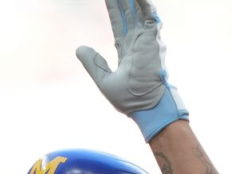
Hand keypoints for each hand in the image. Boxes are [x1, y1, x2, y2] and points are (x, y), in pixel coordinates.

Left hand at [76, 0, 187, 141]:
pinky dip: (143, 4)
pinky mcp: (152, 39)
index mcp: (127, 50)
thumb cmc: (128, 99)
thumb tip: (79, 48)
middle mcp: (137, 41)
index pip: (119, 24)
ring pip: (138, 11)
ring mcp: (146, 39)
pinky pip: (149, 16)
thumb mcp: (104, 79)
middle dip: (122, 0)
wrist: (144, 105)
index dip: (114, 10)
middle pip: (128, 14)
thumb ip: (92, 63)